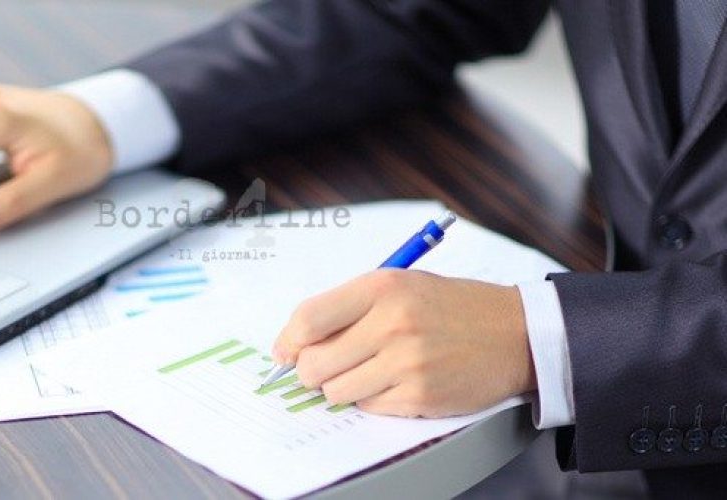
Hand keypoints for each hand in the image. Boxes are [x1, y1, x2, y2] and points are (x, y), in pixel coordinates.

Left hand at [272, 269, 534, 417]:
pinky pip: (369, 407)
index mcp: (381, 287)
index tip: (285, 352)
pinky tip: (396, 381)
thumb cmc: (451, 307)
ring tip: (368, 371)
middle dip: (311, 371)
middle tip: (324, 367)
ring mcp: (407, 363)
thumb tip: (296, 342)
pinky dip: (373, 399)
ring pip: (336, 392)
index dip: (288, 341)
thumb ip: (349, 307)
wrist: (514, 333)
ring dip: (342, 387)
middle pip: (314, 364)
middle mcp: (391, 323)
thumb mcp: (400, 285)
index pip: (308, 318)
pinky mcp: (420, 396)